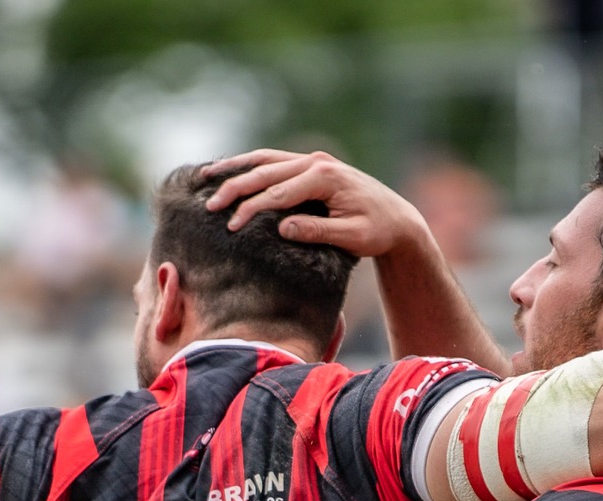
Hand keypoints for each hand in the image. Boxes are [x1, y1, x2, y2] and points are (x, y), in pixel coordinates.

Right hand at [202, 149, 430, 259]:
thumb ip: (318, 231)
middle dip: (235, 188)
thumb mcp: (351, 237)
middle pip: (266, 171)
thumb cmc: (376, 231)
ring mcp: (312, 160)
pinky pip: (273, 162)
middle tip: (210, 207)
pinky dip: (250, 165)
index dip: (252, 209)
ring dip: (235, 168)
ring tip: (206, 177)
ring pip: (265, 160)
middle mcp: (316, 162)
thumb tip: (283, 227)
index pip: (279, 193)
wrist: (396, 218)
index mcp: (326, 177)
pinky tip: (229, 171)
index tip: (231, 227)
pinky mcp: (310, 165)